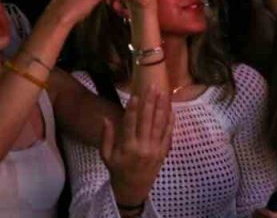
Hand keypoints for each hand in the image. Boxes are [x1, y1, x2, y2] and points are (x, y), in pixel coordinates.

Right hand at [101, 87, 172, 208]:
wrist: (133, 190)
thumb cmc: (117, 171)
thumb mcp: (106, 156)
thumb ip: (106, 137)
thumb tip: (106, 119)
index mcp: (128, 147)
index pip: (130, 123)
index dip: (133, 108)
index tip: (135, 94)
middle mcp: (143, 147)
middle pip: (147, 120)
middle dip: (150, 102)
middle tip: (152, 86)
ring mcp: (155, 149)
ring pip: (159, 124)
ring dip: (161, 107)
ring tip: (162, 92)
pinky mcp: (163, 152)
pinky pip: (168, 135)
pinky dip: (170, 122)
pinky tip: (171, 109)